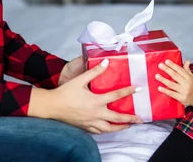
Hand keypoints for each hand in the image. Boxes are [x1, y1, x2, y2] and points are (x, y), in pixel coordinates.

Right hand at [28, 59, 143, 133]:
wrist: (51, 106)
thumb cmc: (65, 92)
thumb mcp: (80, 79)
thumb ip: (95, 71)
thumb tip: (107, 61)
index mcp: (96, 101)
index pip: (116, 95)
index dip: (129, 91)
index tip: (139, 89)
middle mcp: (95, 114)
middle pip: (117, 118)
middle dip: (130, 119)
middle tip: (140, 119)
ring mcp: (90, 122)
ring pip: (109, 129)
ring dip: (121, 128)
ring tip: (129, 126)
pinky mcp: (85, 127)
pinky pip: (99, 131)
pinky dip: (107, 131)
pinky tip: (110, 128)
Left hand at [156, 60, 192, 108]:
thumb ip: (187, 70)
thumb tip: (187, 61)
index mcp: (189, 77)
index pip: (180, 70)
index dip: (173, 65)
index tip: (166, 61)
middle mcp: (186, 84)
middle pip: (175, 76)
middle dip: (167, 70)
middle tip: (160, 65)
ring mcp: (183, 91)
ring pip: (172, 84)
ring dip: (163, 80)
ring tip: (157, 76)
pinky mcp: (181, 98)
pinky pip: (172, 94)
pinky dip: (165, 91)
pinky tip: (159, 87)